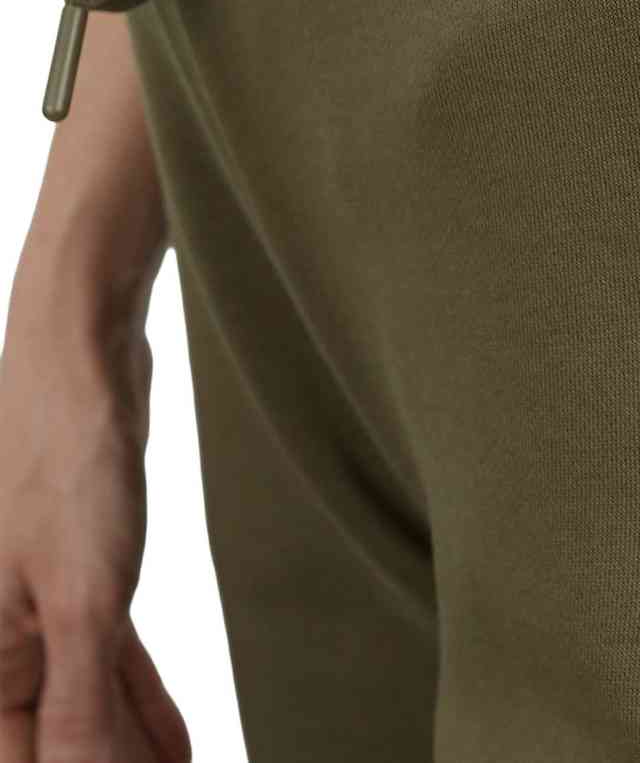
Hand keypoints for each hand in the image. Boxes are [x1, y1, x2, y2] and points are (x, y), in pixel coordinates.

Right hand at [1, 251, 186, 761]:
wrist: (78, 362)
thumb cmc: (66, 466)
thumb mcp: (81, 595)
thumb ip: (78, 701)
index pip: (22, 761)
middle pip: (49, 740)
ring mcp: (31, 610)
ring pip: (78, 705)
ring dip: (124, 751)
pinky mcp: (73, 577)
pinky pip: (100, 661)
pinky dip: (134, 703)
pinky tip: (171, 747)